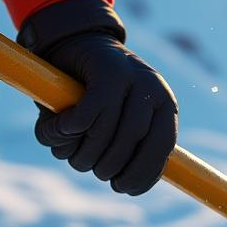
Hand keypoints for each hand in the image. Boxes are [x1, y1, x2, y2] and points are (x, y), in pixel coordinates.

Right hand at [18, 0, 177, 195]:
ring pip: (105, 133)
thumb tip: (129, 185)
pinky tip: (60, 128)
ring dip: (80, 152)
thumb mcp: (121, 117)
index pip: (162, 150)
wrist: (78, 39)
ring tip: (69, 150)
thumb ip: (128, 146)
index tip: (122, 187)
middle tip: (88, 165)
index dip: (142, 175)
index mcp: (166, 105)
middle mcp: (154, 89)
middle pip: (129, 145)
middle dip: (104, 165)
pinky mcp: (106, 71)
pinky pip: (87, 116)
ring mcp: (132, 77)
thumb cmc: (98, 90)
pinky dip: (68, 130)